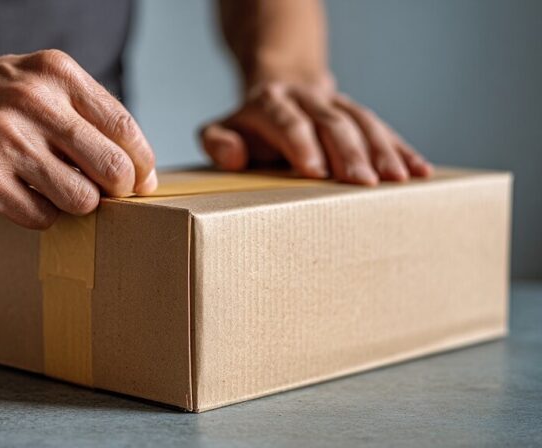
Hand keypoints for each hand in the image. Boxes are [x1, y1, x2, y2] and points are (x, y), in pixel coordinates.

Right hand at [0, 50, 156, 228]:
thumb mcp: (31, 80)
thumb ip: (80, 110)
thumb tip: (134, 164)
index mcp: (55, 73)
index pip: (124, 127)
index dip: (142, 164)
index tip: (141, 182)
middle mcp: (35, 103)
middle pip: (113, 168)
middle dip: (118, 191)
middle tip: (104, 196)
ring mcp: (7, 141)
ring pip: (81, 199)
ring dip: (76, 205)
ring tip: (56, 194)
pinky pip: (42, 216)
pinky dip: (42, 216)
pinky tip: (26, 199)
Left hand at [200, 74, 431, 184]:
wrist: (278, 91)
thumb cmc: (248, 127)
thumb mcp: (220, 130)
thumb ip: (218, 142)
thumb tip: (234, 156)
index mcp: (270, 103)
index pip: (288, 121)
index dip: (302, 144)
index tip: (315, 172)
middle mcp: (306, 98)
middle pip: (331, 122)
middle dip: (349, 152)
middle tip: (362, 184)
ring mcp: (335, 103)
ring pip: (362, 122)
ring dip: (381, 151)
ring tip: (396, 181)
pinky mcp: (357, 113)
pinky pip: (383, 128)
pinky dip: (402, 149)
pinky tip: (419, 171)